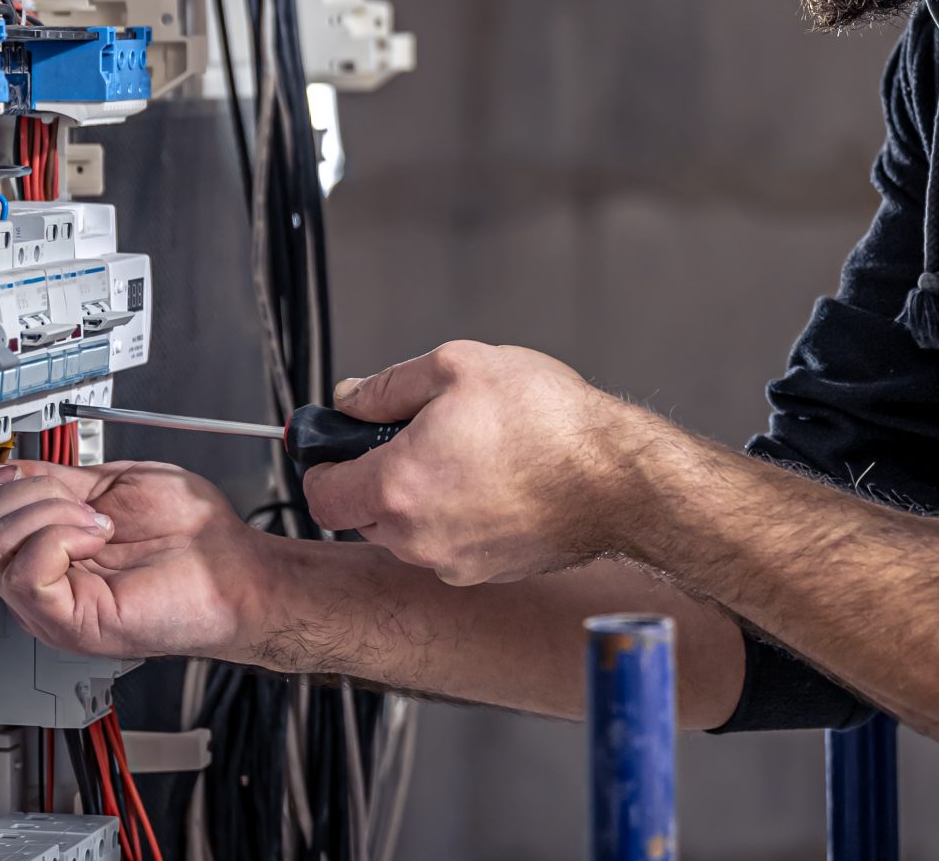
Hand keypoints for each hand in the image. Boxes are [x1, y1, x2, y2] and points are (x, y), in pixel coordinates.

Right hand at [0, 459, 271, 660]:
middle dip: (27, 489)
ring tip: (98, 524)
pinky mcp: (63, 620)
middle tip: (82, 503)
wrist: (233, 569)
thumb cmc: (191, 536)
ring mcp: (43, 604)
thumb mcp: (110, 486)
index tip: (13, 470)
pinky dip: (62, 536)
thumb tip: (6, 468)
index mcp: (37, 546)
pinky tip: (97, 538)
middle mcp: (31, 578)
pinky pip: (25, 570)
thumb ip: (54, 480)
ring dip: (52, 510)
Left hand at [303, 340, 648, 585]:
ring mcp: (454, 562)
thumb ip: (388, 385)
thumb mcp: (459, 365)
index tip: (339, 446)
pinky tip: (498, 481)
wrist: (617, 479)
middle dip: (377, 476)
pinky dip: (459, 517)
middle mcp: (417, 538)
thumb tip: (351, 397)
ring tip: (470, 454)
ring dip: (420, 497)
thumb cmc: (548, 422)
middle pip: (363, 514)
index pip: (321, 495)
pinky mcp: (490, 572)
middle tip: (417, 435)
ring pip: (409, 532)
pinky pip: (451, 545)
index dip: (323, 465)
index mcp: (398, 486)